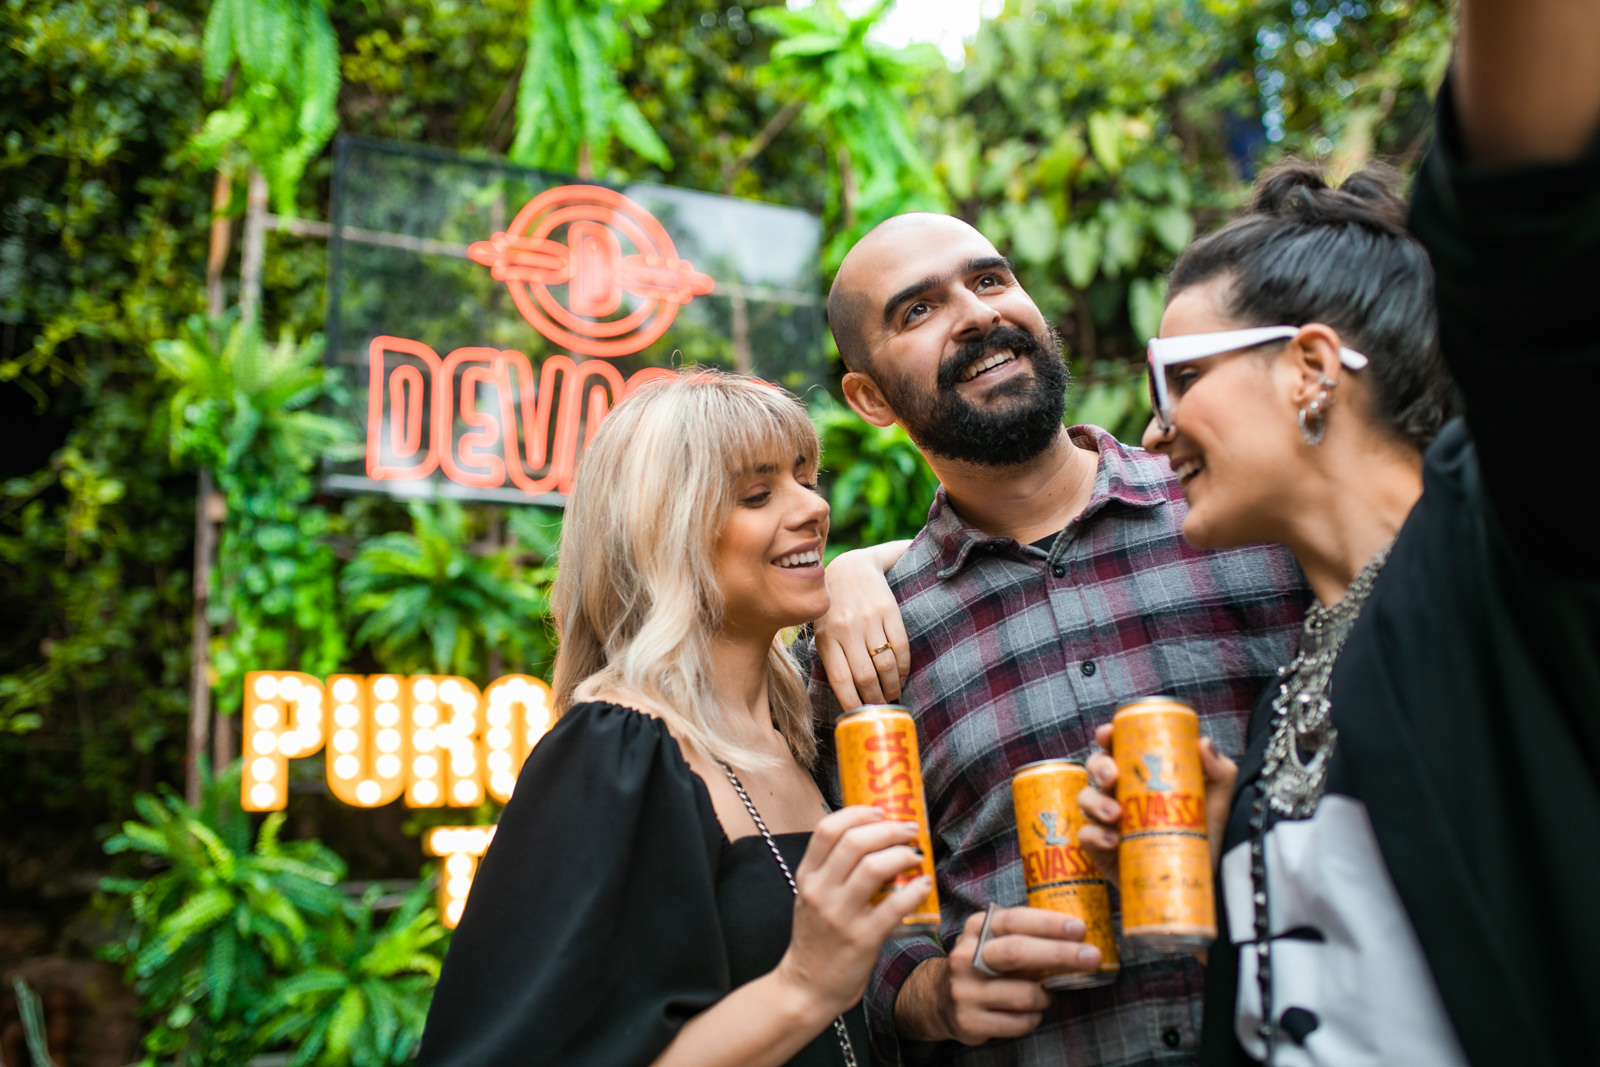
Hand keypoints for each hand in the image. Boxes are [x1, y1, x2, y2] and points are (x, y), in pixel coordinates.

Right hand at [775, 806, 930, 1019]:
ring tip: (916, 854)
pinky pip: (894, 906)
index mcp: (807, 877)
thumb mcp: (810, 898)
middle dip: (889, 829)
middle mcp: (821, 892)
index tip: (880, 811)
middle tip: (909, 829)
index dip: (857, 813)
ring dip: (903, 854)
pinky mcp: (862, 939)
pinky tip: (924, 884)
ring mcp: (841, 915)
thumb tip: (870, 840)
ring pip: (875, 867)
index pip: (827, 830)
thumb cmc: (815, 940)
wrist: (806, 988)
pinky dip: (914, 889)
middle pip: (855, 842)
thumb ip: (830, 871)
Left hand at [815, 545, 910, 709]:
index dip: (852, 703)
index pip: (840, 680)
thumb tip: (846, 695)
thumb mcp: (822, 630)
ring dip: (891, 686)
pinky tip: (901, 675)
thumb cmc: (834, 607)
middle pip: (865, 677)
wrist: (852, 567)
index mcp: (827, 637)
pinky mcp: (889, 610)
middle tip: (881, 709)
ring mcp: (869, 620)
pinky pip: (900, 646)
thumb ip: (830, 657)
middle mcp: (847, 629)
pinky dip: (903, 667)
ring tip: (892, 695)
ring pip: (885, 664)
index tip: (860, 717)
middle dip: (875, 699)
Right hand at [903, 907, 1100, 1044]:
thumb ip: (1024, 934)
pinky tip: (1031, 1012)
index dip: (1049, 923)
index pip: (1015, 920)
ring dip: (1045, 996)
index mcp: (976, 929)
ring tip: (1046, 994)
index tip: (1080, 928)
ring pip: (1024, 995)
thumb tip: (1077, 937)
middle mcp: (966, 957)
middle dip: (1060, 954)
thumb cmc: (983, 964)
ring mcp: (965, 990)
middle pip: (1017, 952)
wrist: (938, 998)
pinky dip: (1034, 1018)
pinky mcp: (969, 1021)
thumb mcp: (994, 939)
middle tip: (1092, 957)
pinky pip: (1019, 1023)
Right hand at [1077, 722, 1239, 879]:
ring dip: (1095, 801)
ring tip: (1116, 814)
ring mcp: (1108, 821)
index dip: (1106, 736)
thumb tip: (1202, 742)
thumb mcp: (1216, 800)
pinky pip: (1085, 836)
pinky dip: (1094, 834)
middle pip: (1095, 768)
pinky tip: (1113, 840)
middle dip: (1099, 766)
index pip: (1116, 747)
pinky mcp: (1102, 850)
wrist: (1203, 880)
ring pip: (1085, 799)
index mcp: (1140, 775)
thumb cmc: (1205, 834)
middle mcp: (1120, 793)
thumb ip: (1219, 769)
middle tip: (1113, 776)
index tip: (1108, 733)